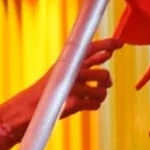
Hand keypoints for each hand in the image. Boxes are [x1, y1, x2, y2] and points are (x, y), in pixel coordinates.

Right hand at [2, 38, 121, 130]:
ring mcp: (72, 88)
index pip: (90, 48)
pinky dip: (93, 105)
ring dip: (100, 95)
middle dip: (106, 81)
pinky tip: (85, 104)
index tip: (120, 42)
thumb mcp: (67, 70)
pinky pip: (95, 104)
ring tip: (91, 95)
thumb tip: (108, 53)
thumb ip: (87, 62)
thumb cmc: (50, 89)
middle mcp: (71, 72)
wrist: (29, 107)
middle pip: (103, 74)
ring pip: (102, 91)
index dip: (106, 44)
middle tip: (103, 83)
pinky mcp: (73, 103)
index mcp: (69, 62)